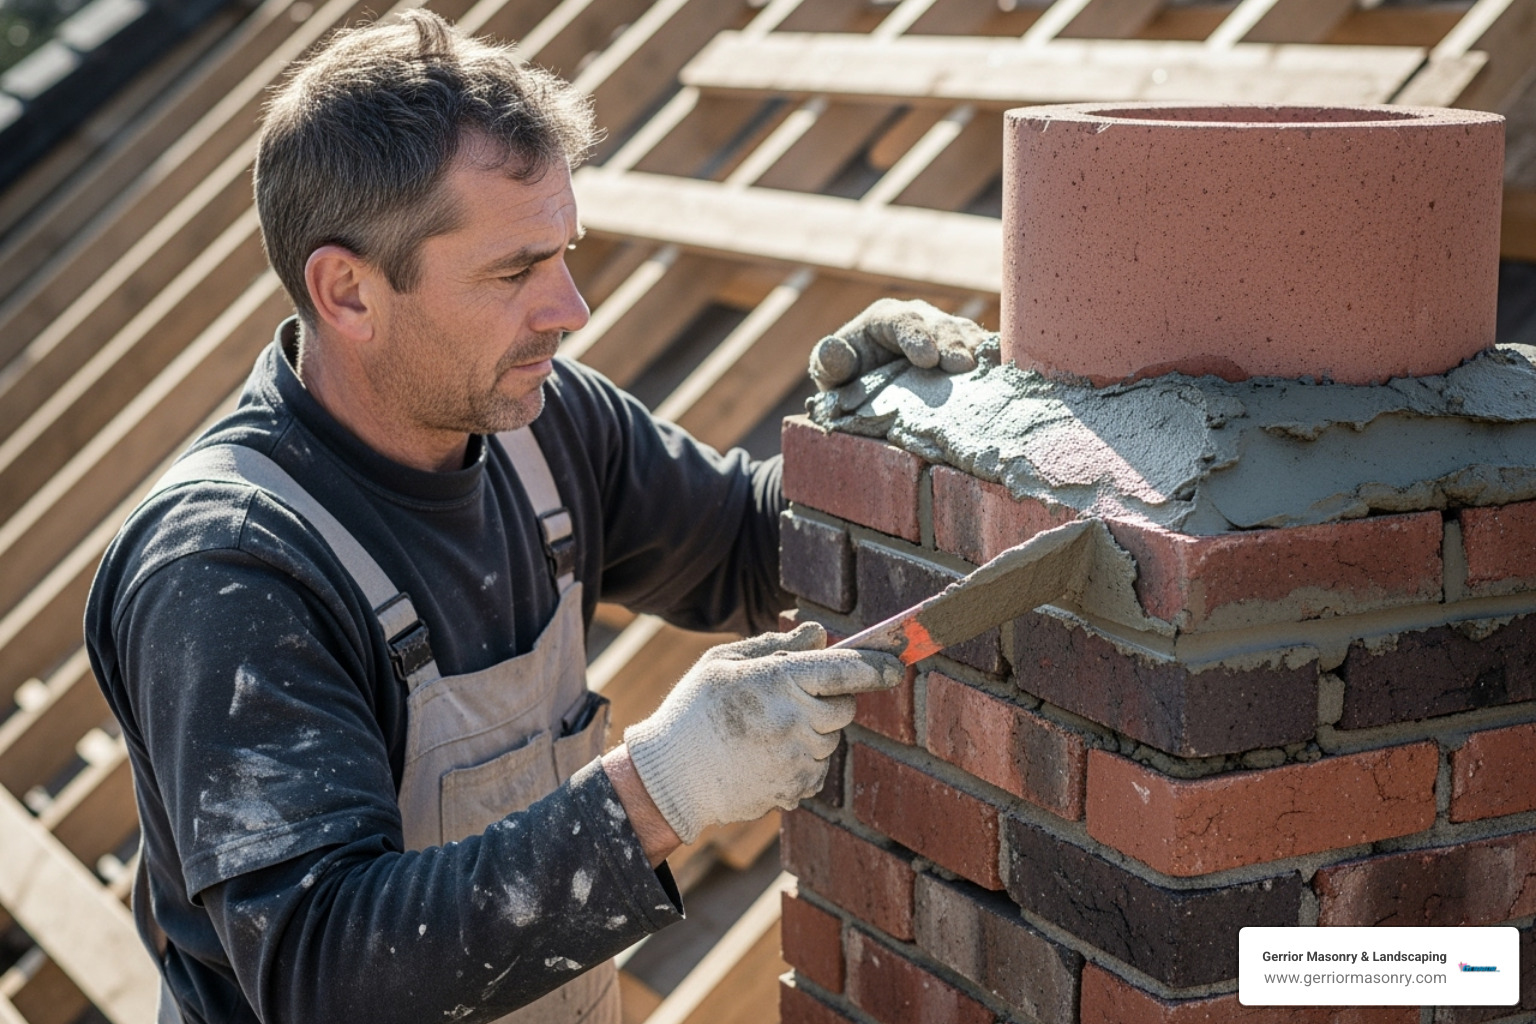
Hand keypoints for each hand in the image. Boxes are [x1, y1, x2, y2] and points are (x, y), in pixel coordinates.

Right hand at [622, 622, 900, 843]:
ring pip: (831, 740)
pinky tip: (766, 758)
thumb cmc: (694, 711)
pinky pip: (818, 770)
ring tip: (766, 733)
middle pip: (844, 707)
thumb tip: (820, 635)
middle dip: (828, 700)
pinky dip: (803, 763)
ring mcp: (799, 758)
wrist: (671, 777)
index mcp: (780, 680)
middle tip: (789, 700)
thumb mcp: (725, 662)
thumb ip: (777, 646)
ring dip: (813, 733)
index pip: (846, 669)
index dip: (877, 666)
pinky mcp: (796, 789)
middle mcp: (796, 719)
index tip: (896, 666)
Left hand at [808, 298, 989, 390]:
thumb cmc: (848, 378)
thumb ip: (830, 363)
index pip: (903, 321)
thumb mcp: (831, 373)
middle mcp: (919, 318)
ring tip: (986, 370)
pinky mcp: (963, 346)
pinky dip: (994, 357)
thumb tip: (829, 350)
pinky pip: (981, 346)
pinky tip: (1006, 371)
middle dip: (951, 344)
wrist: (869, 386)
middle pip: (939, 325)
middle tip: (962, 366)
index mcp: (885, 318)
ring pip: (964, 333)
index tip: (927, 359)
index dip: (917, 337)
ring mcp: (944, 330)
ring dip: (976, 350)